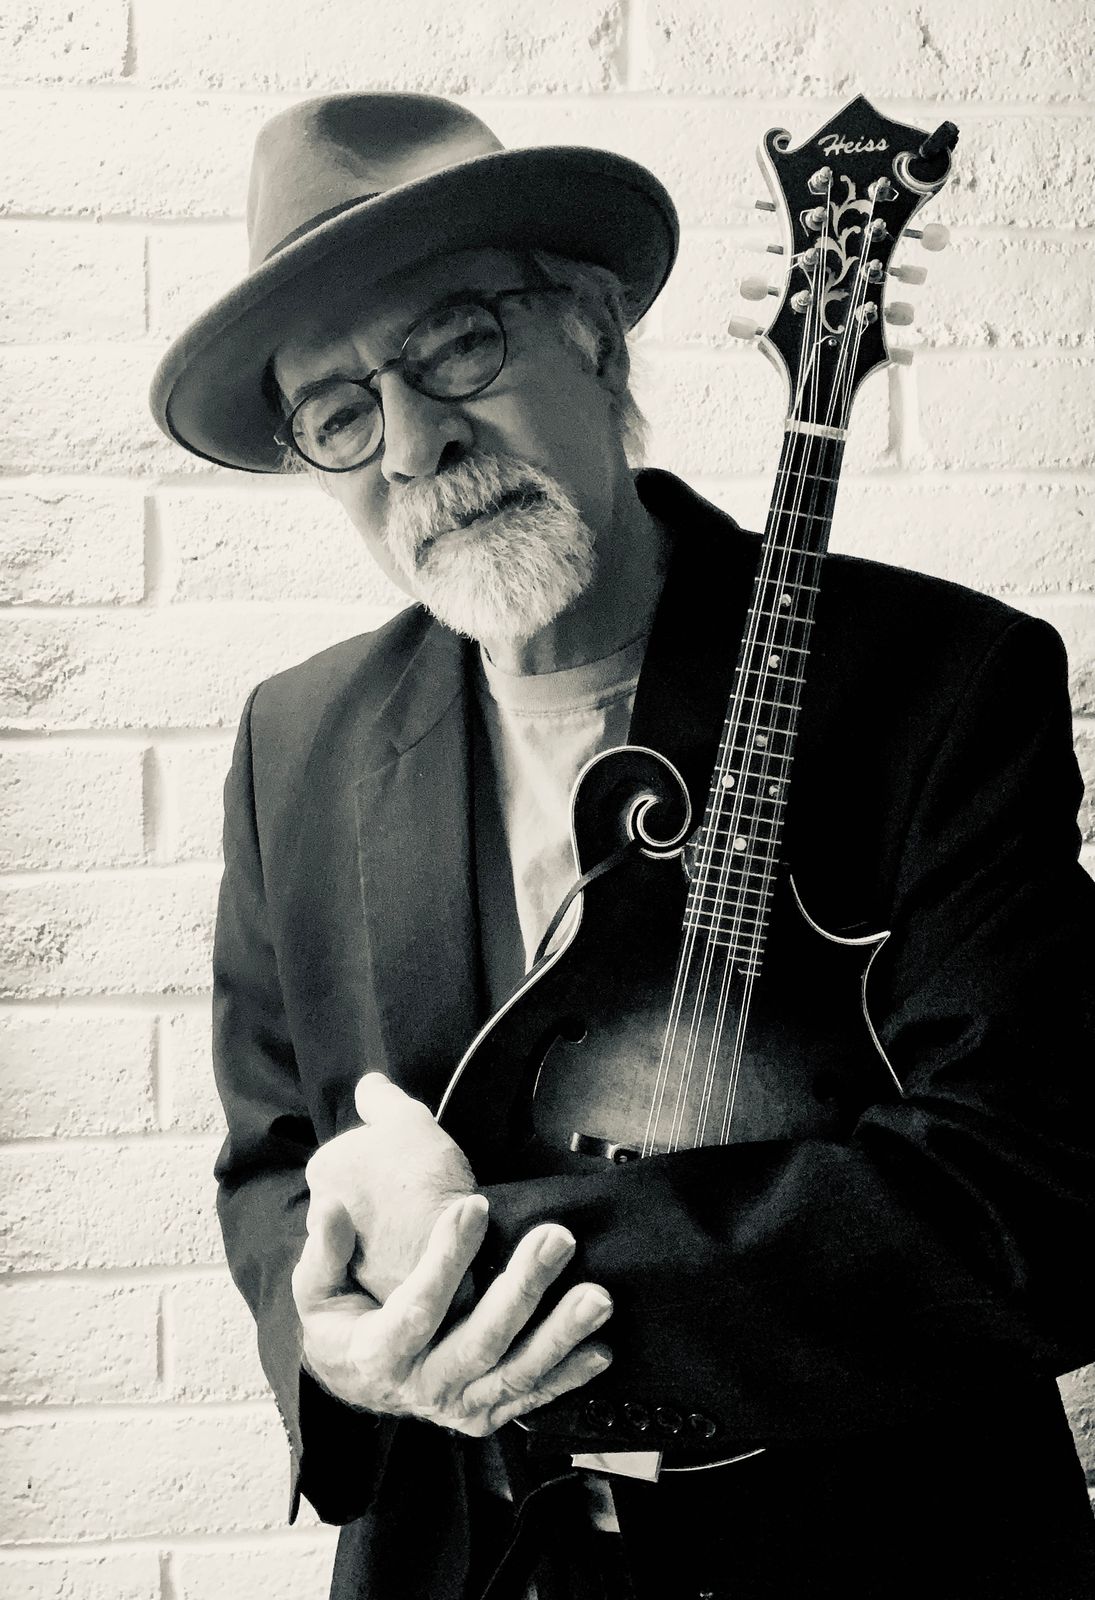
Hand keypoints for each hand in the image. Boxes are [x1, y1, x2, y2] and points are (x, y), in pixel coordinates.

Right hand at [292, 1192, 613, 1434]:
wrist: (355, 1384)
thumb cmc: (339, 1325)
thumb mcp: (314, 1290)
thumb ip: (325, 1250)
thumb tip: (331, 1209)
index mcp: (377, 1355)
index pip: (416, 1309)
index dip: (446, 1258)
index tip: (474, 1206)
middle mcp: (423, 1387)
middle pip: (480, 1340)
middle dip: (523, 1288)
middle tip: (556, 1239)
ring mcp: (459, 1405)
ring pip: (516, 1372)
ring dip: (561, 1334)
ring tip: (597, 1296)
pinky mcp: (486, 1413)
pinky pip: (531, 1395)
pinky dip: (568, 1375)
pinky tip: (598, 1347)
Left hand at [305, 1072, 475, 1303]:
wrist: (452, 1246)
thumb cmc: (425, 1174)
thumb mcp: (407, 1117)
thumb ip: (380, 1097)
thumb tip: (367, 1084)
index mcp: (323, 1167)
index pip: (350, 1157)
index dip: (385, 1160)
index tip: (412, 1167)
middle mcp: (317, 1212)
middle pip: (353, 1196)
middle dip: (377, 1198)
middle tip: (418, 1196)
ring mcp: (338, 1255)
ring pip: (364, 1233)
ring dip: (387, 1230)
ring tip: (423, 1226)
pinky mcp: (362, 1288)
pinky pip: (379, 1263)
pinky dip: (397, 1258)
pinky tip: (422, 1252)